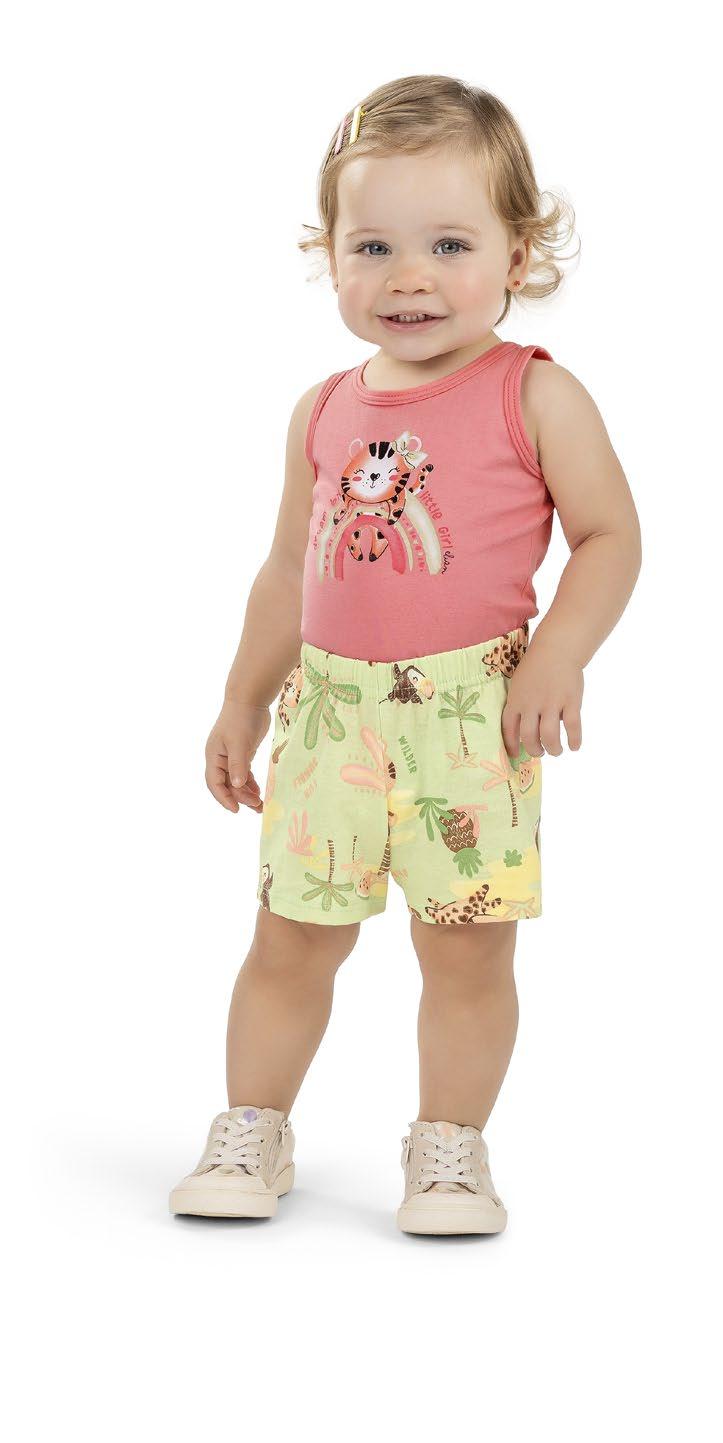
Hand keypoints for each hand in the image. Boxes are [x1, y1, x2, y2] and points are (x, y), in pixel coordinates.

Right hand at [205, 698, 270, 812]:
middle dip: (240, 797)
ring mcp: (230, 756)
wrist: (250, 699)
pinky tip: (258, 791)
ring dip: (246, 793)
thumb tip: (237, 786)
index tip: (236, 810)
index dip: (224, 798)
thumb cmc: (242, 719)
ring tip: (260, 804)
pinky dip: (250, 783)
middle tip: (257, 805)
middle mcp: (219, 758)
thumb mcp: (240, 743)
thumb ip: (238, 765)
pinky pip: (243, 773)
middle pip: (226, 784)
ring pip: (235, 781)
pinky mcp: (242, 752)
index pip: (214, 783)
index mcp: (214, 756)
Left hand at [501, 644, 582, 757]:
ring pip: (549, 736)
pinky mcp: (571, 701)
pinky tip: (574, 746)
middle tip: (541, 752)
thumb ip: (519, 705)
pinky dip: (574, 740)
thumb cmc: (536, 668)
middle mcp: (532, 704)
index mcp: (516, 700)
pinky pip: (572, 727)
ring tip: (556, 750)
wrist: (556, 648)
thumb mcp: (518, 685)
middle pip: (529, 736)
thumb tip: (523, 732)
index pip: (508, 729)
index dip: (512, 745)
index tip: (517, 755)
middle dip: (535, 750)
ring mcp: (552, 702)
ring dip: (553, 749)